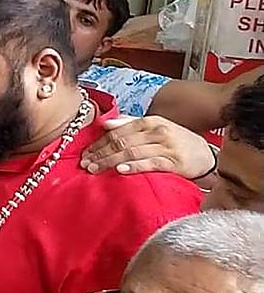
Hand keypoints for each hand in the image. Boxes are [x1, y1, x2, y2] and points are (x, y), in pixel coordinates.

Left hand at [80, 116, 215, 178]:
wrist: (207, 156)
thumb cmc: (177, 142)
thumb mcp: (156, 128)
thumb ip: (131, 125)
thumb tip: (105, 124)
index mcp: (150, 121)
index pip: (118, 131)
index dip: (99, 142)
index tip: (85, 152)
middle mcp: (157, 131)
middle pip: (121, 142)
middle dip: (100, 153)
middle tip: (84, 163)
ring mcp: (166, 147)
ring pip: (131, 152)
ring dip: (110, 161)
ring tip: (94, 169)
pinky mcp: (175, 163)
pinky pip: (150, 164)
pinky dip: (134, 167)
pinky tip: (120, 170)